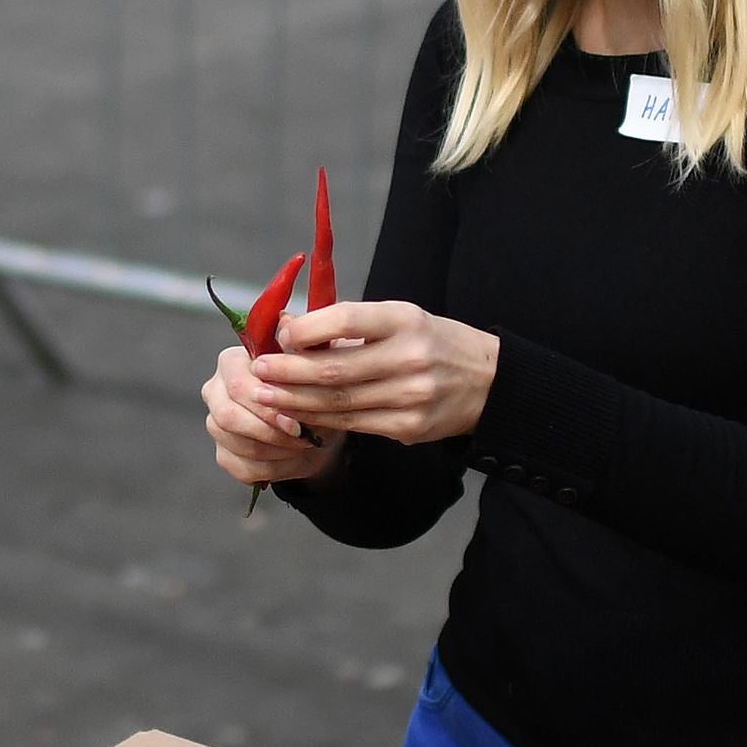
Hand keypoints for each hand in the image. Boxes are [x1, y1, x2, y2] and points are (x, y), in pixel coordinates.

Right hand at [204, 343, 338, 489]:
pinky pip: (243, 468)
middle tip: (302, 436)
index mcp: (231, 362)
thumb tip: (287, 321)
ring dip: (276, 450)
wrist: (316, 426)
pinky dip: (274, 468)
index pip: (238, 386)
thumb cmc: (312, 389)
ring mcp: (215, 424)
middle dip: (269, 431)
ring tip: (303, 444)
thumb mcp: (315, 362)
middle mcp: (216, 391)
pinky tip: (292, 458)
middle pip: (228, 417)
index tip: (297, 418)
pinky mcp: (224, 454)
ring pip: (239, 445)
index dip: (267, 406)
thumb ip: (301, 341)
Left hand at [252, 299, 498, 446]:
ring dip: (295, 401)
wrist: (488, 381)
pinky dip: (320, 420)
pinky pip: (353, 424)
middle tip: (259, 372)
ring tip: (265, 397)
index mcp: (404, 320)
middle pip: (335, 369)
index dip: (307, 330)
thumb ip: (347, 323)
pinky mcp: (409, 428)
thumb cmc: (431, 341)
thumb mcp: (398, 318)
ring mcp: (411, 396)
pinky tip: (297, 415)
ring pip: (339, 403)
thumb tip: (287, 325)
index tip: (281, 336)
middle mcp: (410, 357)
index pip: (347, 320)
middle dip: (289, 372)